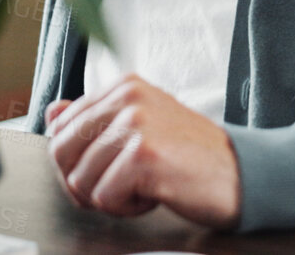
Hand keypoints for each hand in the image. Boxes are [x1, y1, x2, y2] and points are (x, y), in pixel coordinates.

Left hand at [43, 74, 241, 227]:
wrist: (242, 175)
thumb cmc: (191, 156)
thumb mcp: (140, 127)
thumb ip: (94, 119)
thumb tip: (52, 113)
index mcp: (123, 86)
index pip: (62, 126)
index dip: (75, 160)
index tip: (106, 169)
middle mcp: (127, 98)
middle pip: (61, 152)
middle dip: (84, 181)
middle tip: (121, 185)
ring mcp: (135, 124)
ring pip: (80, 179)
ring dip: (111, 196)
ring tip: (145, 186)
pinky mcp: (143, 156)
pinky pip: (104, 197)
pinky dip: (127, 208)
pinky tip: (155, 195)